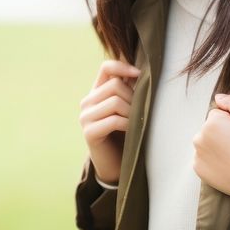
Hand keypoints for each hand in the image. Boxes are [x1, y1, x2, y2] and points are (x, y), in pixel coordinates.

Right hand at [79, 59, 140, 185]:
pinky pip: (113, 120)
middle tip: (140, 110)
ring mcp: (85, 117)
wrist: (116, 163)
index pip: (106, 67)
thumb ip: (130, 89)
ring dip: (132, 112)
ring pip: (115, 101)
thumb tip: (143, 69)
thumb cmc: (126, 132)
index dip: (123, 66)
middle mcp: (87, 102)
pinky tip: (132, 130)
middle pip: (115, 85)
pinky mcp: (89, 132)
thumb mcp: (128, 106)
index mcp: (97, 91)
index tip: (140, 74)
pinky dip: (128, 124)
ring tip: (137, 121)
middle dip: (133, 96)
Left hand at [192, 93, 229, 202]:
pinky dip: (213, 160)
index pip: (218, 114)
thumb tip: (218, 97)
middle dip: (222, 132)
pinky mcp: (199, 170)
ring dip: (217, 145)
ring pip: (207, 142)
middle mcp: (199, 138)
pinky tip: (227, 165)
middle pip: (210, 127)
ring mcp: (197, 155)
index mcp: (211, 123)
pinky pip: (204, 158)